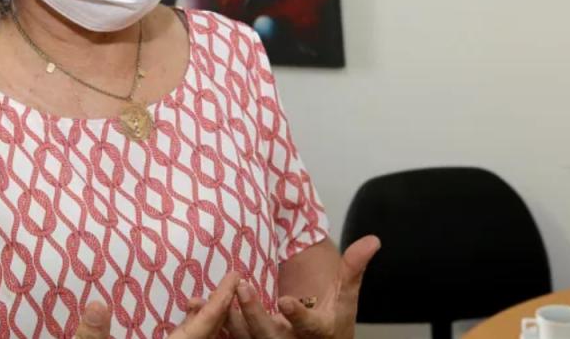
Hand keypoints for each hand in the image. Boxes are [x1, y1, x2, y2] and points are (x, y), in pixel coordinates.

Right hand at [74, 271, 241, 338]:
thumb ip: (92, 335)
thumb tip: (97, 305)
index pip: (200, 329)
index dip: (219, 302)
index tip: (235, 277)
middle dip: (222, 310)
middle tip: (234, 282)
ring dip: (210, 325)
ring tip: (217, 302)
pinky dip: (195, 337)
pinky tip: (189, 327)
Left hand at [223, 236, 380, 338]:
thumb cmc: (332, 321)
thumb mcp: (345, 299)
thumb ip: (353, 269)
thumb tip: (373, 240)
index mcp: (317, 332)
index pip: (309, 325)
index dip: (298, 315)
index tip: (286, 301)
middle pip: (269, 335)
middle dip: (254, 314)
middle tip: (243, 288)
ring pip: (245, 338)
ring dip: (227, 319)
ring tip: (211, 297)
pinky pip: (229, 336)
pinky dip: (214, 323)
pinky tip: (196, 305)